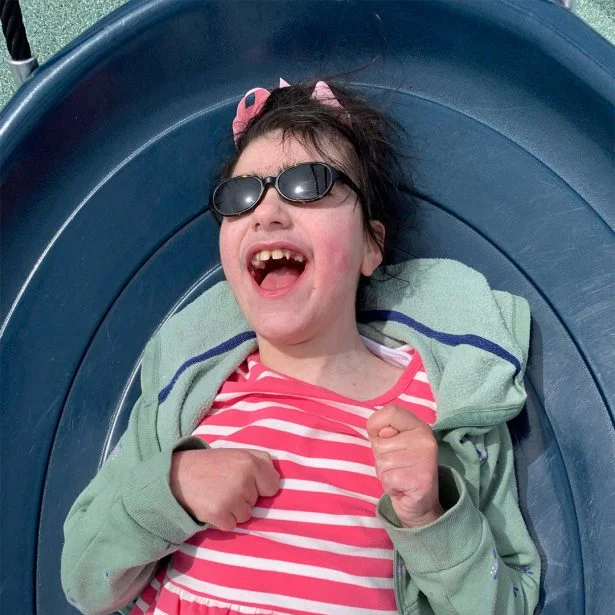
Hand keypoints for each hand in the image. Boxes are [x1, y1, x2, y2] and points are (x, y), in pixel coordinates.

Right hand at [170, 448, 279, 529]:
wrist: (178, 475)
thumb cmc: (213, 464)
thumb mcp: (238, 453)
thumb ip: (261, 461)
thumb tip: (278, 480)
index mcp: (251, 462)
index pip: (273, 486)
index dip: (261, 486)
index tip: (248, 482)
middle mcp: (243, 480)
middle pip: (257, 502)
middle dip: (245, 497)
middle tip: (226, 485)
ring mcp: (231, 498)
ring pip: (246, 515)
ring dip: (234, 510)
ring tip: (218, 494)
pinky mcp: (218, 514)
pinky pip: (232, 525)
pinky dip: (223, 519)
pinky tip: (212, 505)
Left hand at [367, 405, 442, 527]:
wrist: (420, 504)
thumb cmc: (400, 468)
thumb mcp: (391, 444)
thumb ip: (383, 433)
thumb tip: (383, 434)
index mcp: (419, 425)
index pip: (391, 412)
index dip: (375, 424)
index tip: (381, 438)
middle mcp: (426, 438)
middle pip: (380, 443)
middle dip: (380, 458)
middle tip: (397, 467)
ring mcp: (426, 458)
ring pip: (382, 462)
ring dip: (384, 474)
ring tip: (399, 477)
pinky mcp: (422, 479)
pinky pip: (387, 478)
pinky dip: (389, 487)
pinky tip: (402, 488)